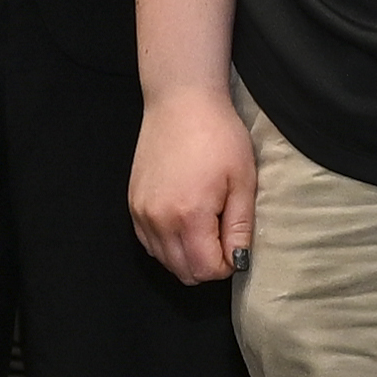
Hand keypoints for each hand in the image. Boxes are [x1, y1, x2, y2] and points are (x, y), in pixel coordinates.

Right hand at [128, 86, 257, 283]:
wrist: (181, 103)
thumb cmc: (218, 136)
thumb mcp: (242, 181)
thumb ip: (240, 227)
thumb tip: (239, 261)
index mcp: (189, 216)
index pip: (207, 269)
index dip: (228, 264)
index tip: (236, 245)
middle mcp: (159, 220)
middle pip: (184, 272)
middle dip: (208, 266)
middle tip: (223, 238)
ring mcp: (141, 213)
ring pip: (165, 261)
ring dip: (187, 257)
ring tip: (205, 227)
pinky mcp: (133, 204)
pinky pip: (149, 244)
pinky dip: (168, 245)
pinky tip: (184, 223)